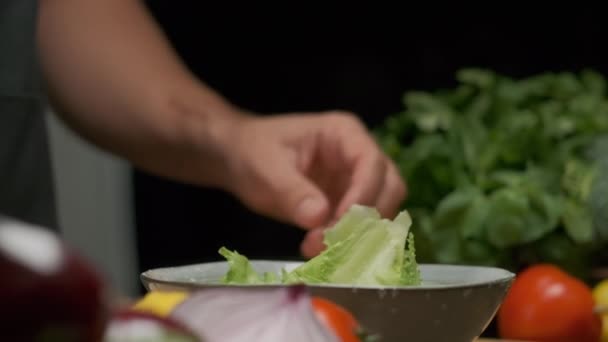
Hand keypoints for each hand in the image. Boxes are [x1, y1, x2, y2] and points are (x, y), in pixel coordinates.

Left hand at [219, 111, 406, 257]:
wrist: (238, 159)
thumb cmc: (252, 152)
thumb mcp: (266, 168)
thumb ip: (292, 191)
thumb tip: (319, 218)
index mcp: (344, 133)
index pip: (372, 163)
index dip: (363, 195)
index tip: (339, 223)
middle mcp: (358, 155)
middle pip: (389, 188)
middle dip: (365, 220)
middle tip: (329, 242)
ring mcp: (356, 181)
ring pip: (381, 211)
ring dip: (358, 236)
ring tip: (316, 248)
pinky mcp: (347, 205)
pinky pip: (362, 227)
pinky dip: (348, 243)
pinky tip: (318, 251)